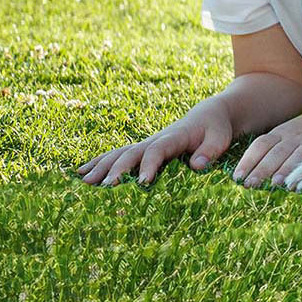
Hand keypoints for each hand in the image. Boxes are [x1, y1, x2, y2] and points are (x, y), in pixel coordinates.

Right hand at [79, 104, 232, 186]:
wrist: (209, 114)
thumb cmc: (216, 129)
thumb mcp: (220, 138)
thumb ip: (210, 151)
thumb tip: (196, 166)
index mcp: (174, 137)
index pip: (157, 151)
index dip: (148, 165)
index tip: (142, 183)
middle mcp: (155, 139)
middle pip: (131, 153)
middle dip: (116, 169)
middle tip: (104, 187)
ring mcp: (146, 143)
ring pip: (119, 153)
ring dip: (101, 166)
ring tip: (83, 182)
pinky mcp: (142, 148)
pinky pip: (117, 154)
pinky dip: (99, 162)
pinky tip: (81, 173)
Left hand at [232, 107, 301, 188]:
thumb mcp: (288, 132)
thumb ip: (272, 148)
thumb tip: (247, 170)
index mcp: (281, 132)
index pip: (261, 145)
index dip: (248, 161)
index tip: (237, 177)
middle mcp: (295, 136)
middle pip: (276, 153)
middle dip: (262, 169)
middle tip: (250, 184)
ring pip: (296, 157)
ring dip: (284, 170)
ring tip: (274, 183)